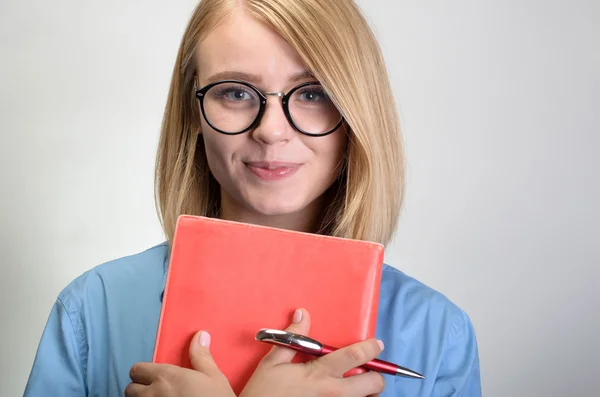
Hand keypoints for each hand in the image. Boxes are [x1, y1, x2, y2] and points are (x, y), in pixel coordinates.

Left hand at [124, 331, 235, 396]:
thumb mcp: (214, 377)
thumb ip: (201, 356)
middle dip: (139, 388)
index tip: (153, 376)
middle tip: (154, 391)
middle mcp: (153, 393)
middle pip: (130, 388)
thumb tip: (200, 336)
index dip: (144, 372)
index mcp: (167, 376)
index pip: (137, 369)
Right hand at [240, 308, 384, 396]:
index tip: (377, 344)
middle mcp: (333, 393)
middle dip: (376, 375)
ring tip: (356, 387)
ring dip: (367, 393)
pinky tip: (344, 396)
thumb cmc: (263, 393)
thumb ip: (292, 338)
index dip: (370, 348)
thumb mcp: (272, 363)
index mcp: (320, 374)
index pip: (356, 357)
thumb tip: (302, 314)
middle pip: (374, 384)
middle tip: (366, 372)